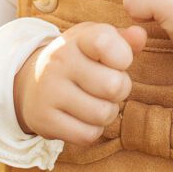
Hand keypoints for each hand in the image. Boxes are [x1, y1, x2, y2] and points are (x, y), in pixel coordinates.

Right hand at [13, 21, 146, 142]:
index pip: (105, 41)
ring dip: (108, 112)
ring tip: (98, 102)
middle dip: (121, 89)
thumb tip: (141, 36)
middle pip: (113, 85)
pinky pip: (87, 135)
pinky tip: (85, 118)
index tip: (118, 61)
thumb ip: (123, 40)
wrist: (31, 83)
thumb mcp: (96, 42)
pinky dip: (93, 130)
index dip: (123, 56)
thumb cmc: (78, 59)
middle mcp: (59, 61)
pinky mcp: (44, 120)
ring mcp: (49, 91)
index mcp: (77, 38)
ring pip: (102, 114)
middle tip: (110, 87)